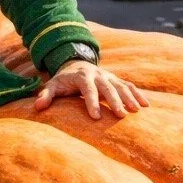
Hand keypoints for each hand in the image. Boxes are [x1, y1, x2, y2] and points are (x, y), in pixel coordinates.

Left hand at [33, 60, 148, 120]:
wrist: (75, 64)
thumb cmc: (63, 80)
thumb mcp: (53, 85)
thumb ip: (46, 95)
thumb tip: (38, 107)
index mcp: (82, 76)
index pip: (88, 89)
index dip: (92, 102)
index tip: (96, 117)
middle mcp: (97, 74)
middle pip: (108, 87)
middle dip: (115, 101)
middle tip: (121, 116)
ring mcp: (108, 76)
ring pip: (120, 85)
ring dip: (129, 98)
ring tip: (136, 111)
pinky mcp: (115, 79)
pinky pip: (128, 85)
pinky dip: (137, 94)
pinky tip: (145, 105)